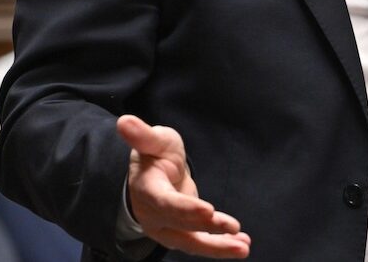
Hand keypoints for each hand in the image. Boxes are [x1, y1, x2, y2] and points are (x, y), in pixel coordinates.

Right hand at [118, 115, 250, 257]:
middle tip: (232, 227)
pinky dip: (221, 245)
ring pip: (192, 242)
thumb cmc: (154, 154)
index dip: (186, 209)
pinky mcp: (181, 235)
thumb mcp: (153, 140)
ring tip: (243, 247)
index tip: (209, 210)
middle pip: (181, 227)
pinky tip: (242, 243)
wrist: (151, 175)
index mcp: (147, 190)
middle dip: (207, 229)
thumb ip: (142, 135)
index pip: (166, 203)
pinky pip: (200, 243)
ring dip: (218, 247)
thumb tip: (124, 121)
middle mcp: (154, 216)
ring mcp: (167, 229)